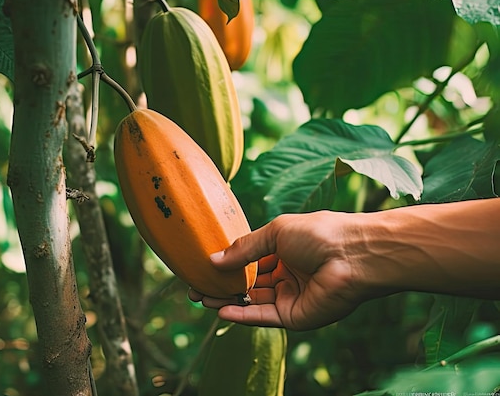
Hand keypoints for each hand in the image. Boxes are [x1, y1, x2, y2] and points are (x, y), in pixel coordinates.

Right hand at [189, 211, 368, 329]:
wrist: (353, 255)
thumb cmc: (319, 234)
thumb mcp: (275, 232)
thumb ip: (244, 248)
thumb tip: (213, 260)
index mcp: (284, 250)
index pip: (249, 260)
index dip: (226, 265)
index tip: (202, 267)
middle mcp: (287, 274)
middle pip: (247, 283)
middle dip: (222, 286)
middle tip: (195, 288)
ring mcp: (290, 296)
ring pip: (251, 301)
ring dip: (226, 301)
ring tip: (201, 298)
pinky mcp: (294, 316)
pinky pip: (263, 316)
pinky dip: (241, 315)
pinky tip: (221, 312)